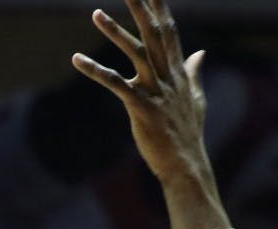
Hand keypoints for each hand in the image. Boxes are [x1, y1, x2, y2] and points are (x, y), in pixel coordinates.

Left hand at [72, 0, 207, 183]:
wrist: (185, 164)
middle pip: (154, 33)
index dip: (160, 8)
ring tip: (95, 12)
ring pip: (135, 52)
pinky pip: (114, 84)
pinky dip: (95, 70)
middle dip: (142, 7)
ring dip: (114, 31)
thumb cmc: (187, 134)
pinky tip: (77, 59)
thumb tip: (200, 54)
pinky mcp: (141, 107)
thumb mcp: (195, 98)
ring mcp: (155, 90)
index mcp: (178, 72)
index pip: (169, 32)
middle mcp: (168, 75)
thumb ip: (194, 73)